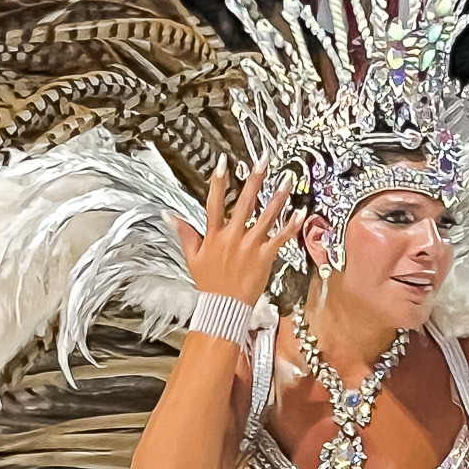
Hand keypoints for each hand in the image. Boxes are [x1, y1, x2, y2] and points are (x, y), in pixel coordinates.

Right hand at [175, 156, 304, 305]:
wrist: (224, 307)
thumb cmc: (210, 284)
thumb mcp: (193, 257)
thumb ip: (185, 233)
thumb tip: (169, 216)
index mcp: (214, 235)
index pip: (214, 202)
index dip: (218, 181)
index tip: (223, 163)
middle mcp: (233, 237)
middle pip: (244, 203)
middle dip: (254, 180)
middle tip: (263, 162)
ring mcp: (250, 246)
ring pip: (266, 217)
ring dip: (277, 197)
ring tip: (286, 180)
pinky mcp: (264, 257)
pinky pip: (280, 238)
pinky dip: (291, 226)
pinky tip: (300, 212)